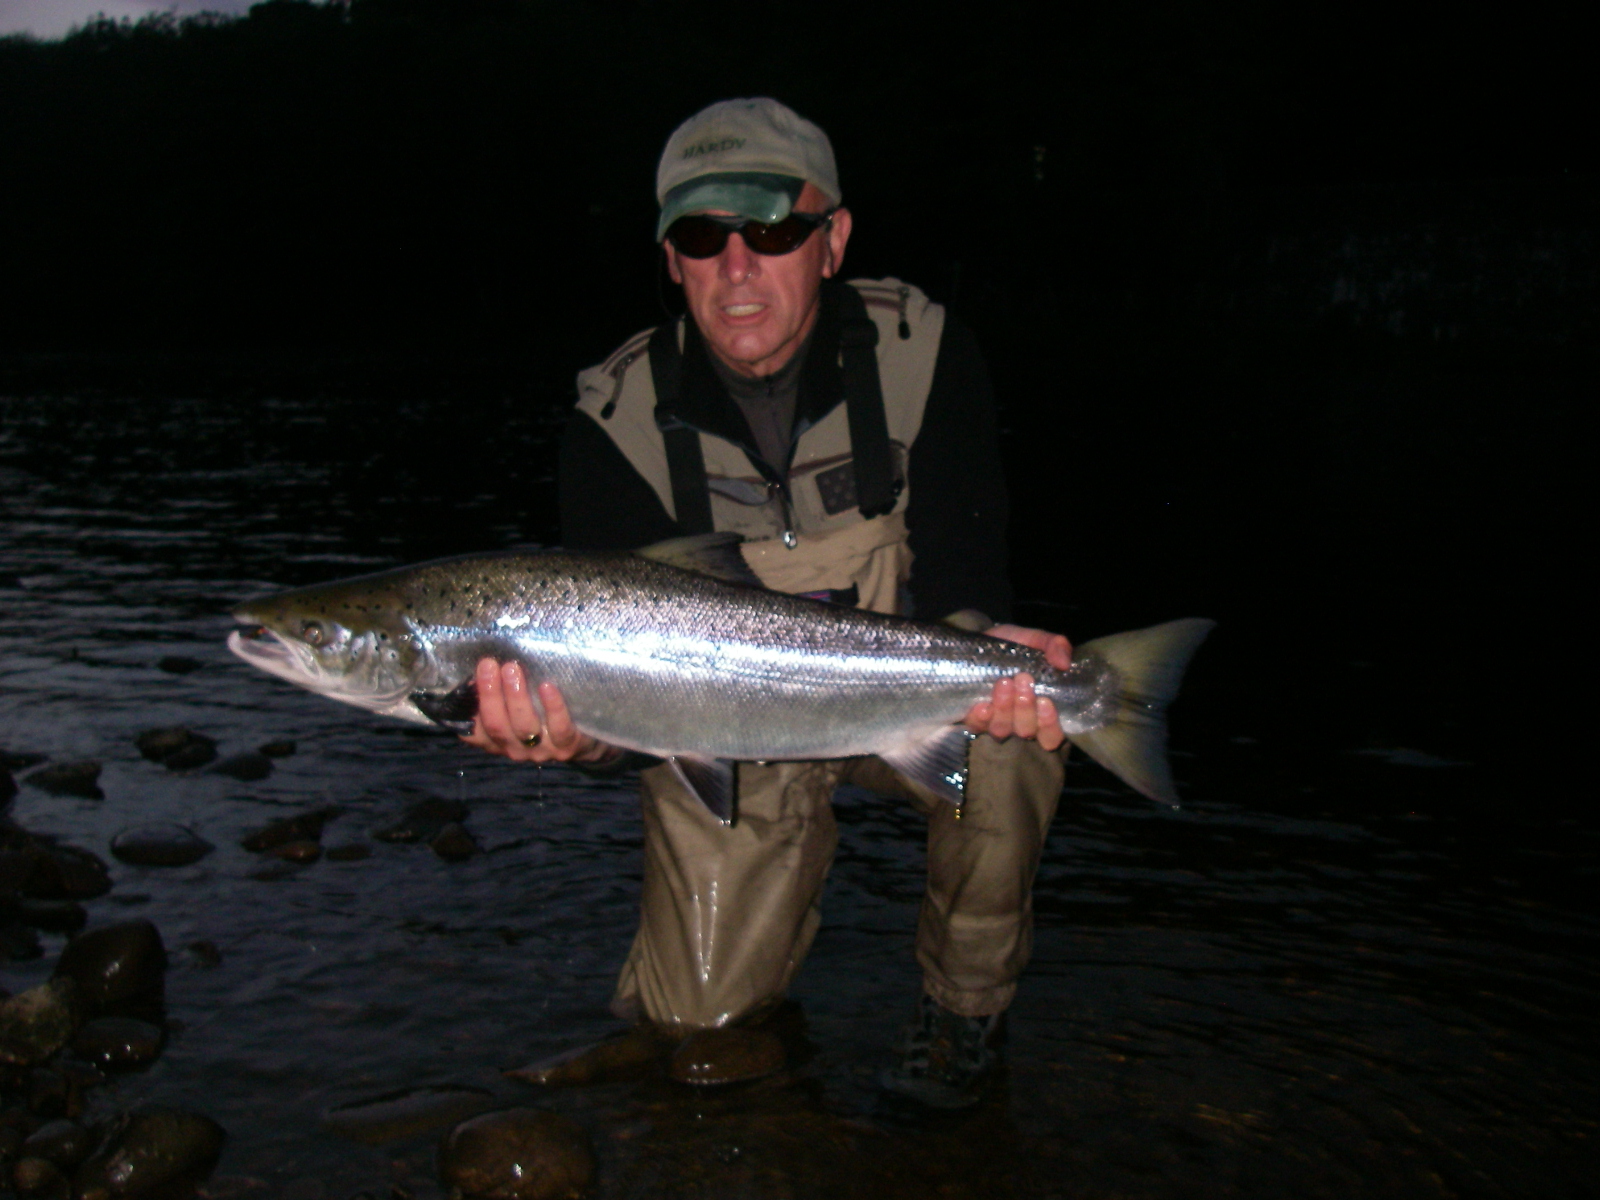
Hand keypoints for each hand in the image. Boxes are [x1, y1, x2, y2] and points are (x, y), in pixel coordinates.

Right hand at [459, 659, 617, 764]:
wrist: (587, 741)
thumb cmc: (544, 715)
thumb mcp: (518, 709)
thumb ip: (501, 694)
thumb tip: (486, 662)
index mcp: (498, 740)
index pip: (473, 732)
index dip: (467, 708)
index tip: (469, 677)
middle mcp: (515, 748)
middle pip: (497, 725)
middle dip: (490, 693)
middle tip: (488, 664)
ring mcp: (541, 750)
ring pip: (523, 726)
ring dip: (515, 696)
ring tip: (512, 669)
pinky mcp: (567, 745)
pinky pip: (558, 727)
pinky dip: (552, 706)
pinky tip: (546, 686)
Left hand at [961, 624, 1071, 750]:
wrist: (974, 645)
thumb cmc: (1010, 649)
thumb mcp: (1033, 640)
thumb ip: (1054, 645)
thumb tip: (1064, 663)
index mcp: (1041, 711)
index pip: (1052, 736)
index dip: (1050, 725)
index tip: (1045, 701)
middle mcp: (1019, 723)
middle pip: (1027, 731)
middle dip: (1025, 708)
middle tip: (1023, 680)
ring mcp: (995, 723)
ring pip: (1002, 730)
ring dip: (1005, 708)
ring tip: (1004, 683)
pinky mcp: (973, 720)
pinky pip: (977, 726)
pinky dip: (981, 718)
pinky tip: (983, 705)